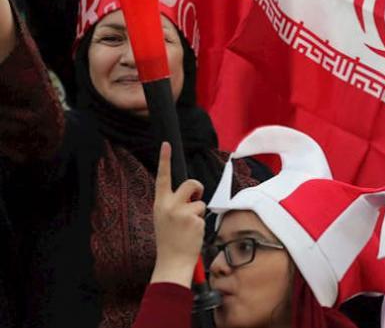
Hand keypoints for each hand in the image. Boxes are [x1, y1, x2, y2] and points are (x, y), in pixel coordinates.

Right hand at [149, 142, 205, 287]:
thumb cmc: (170, 239)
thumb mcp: (164, 218)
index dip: (165, 160)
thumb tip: (190, 193)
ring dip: (198, 210)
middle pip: (191, 183)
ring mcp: (181, 212)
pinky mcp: (193, 220)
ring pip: (200, 200)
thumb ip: (173, 203)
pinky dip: (200, 222)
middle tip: (195, 200)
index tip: (166, 144)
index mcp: (159, 203)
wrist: (172, 261)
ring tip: (189, 225)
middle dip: (197, 188)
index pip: (162, 178)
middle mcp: (168, 205)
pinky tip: (192, 233)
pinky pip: (203, 213)